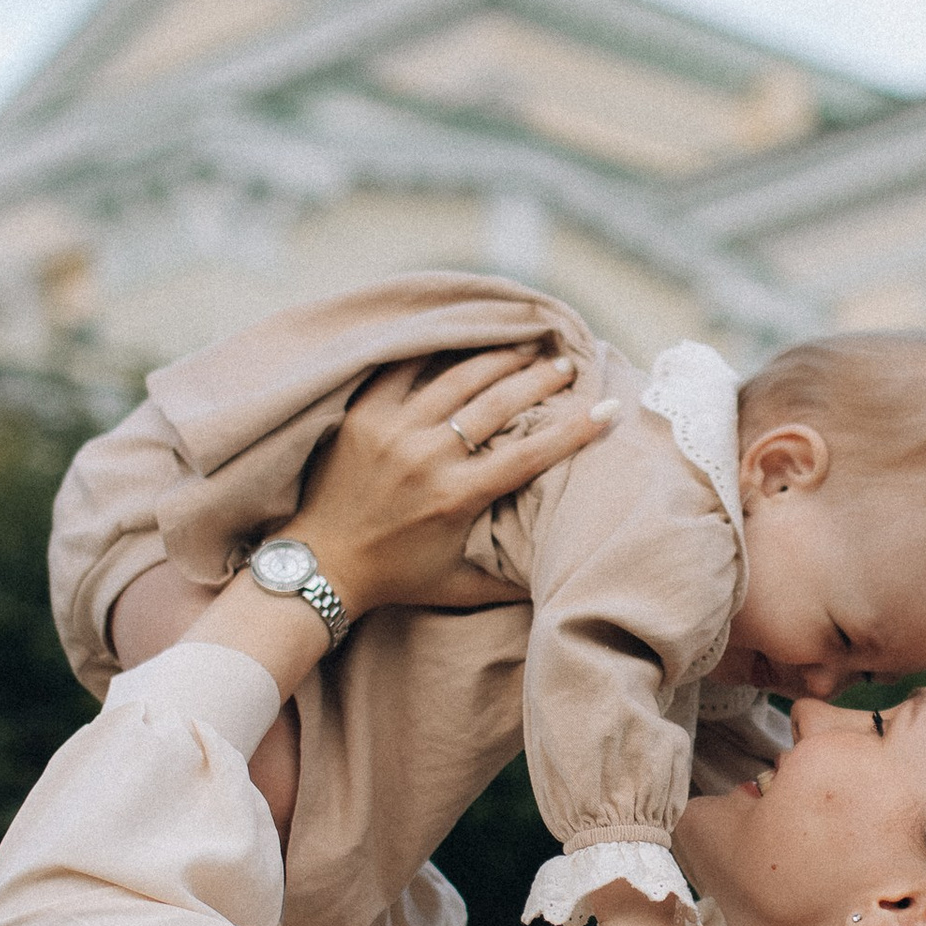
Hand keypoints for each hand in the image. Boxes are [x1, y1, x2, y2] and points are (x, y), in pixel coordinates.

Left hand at [291, 345, 614, 616]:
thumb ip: (509, 581)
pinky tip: (459, 338)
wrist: (321, 566)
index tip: (605, 407)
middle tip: (564, 362)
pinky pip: (403, 368)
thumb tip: (562, 572)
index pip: (529, 454)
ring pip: (456, 377)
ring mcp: (393, 431)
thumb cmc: (396, 578)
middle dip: (539, 378)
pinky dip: (434, 350)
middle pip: (498, 402)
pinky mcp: (364, 416)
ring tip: (523, 344)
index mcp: (457, 497)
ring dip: (496, 356)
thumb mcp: (459, 587)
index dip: (574, 430)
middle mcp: (428, 457)